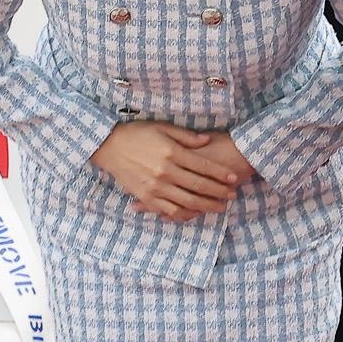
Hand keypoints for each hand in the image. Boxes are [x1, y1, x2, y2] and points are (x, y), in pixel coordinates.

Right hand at [126, 130, 256, 213]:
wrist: (109, 145)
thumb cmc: (137, 132)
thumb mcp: (162, 127)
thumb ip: (186, 136)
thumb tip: (206, 141)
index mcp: (171, 152)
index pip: (202, 166)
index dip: (220, 173)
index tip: (233, 178)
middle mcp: (165, 171)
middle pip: (199, 186)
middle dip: (219, 192)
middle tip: (233, 195)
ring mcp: (155, 186)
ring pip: (187, 202)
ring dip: (207, 206)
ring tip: (220, 208)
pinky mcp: (146, 196)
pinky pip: (169, 210)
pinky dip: (184, 214)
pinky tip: (195, 214)